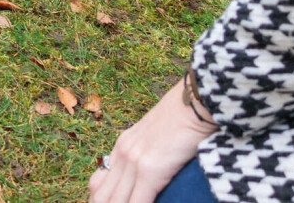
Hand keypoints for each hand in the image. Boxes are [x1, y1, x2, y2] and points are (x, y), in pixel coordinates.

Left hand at [89, 78, 214, 202]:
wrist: (196, 101)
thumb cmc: (185, 117)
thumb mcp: (157, 136)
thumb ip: (147, 153)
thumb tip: (151, 172)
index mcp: (123, 146)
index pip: (97, 182)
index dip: (99, 201)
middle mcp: (122, 153)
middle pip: (100, 195)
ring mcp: (133, 161)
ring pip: (113, 201)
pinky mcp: (150, 169)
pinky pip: (137, 202)